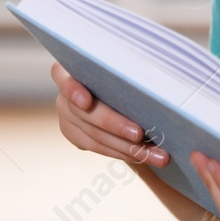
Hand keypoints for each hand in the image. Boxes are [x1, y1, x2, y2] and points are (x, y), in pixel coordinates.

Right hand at [51, 61, 169, 166]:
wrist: (115, 87)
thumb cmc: (121, 69)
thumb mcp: (120, 64)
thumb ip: (124, 68)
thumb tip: (151, 73)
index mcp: (70, 71)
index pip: (64, 78)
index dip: (73, 90)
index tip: (86, 102)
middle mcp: (65, 96)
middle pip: (85, 114)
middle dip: (114, 125)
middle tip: (139, 134)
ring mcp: (68, 118)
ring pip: (95, 137)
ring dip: (127, 147)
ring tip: (155, 154)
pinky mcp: (76, 136)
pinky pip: (100, 148)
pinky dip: (124, 152)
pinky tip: (145, 156)